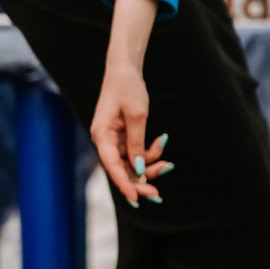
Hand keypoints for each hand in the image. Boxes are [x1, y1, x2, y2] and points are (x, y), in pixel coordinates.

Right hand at [92, 60, 169, 207]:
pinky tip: (161, 143)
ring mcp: (112, 140)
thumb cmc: (128, 88)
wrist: (124, 70)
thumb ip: (137, 144)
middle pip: (120, 170)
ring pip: (129, 163)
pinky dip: (148, 153)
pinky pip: (134, 153)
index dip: (124, 184)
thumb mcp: (137, 115)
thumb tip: (139, 169)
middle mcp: (104, 141)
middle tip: (157, 194)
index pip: (112, 166)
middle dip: (139, 181)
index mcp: (101, 135)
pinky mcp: (121, 137)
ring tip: (168, 164)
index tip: (137, 199)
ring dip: (149, 166)